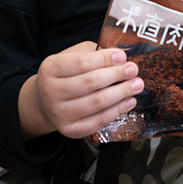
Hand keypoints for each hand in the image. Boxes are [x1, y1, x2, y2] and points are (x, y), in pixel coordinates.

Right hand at [18, 41, 143, 139]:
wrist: (46, 101)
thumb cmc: (66, 74)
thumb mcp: (74, 55)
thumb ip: (95, 53)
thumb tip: (121, 57)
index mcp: (50, 69)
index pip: (81, 63)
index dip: (105, 59)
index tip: (122, 56)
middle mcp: (51, 92)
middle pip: (90, 83)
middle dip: (117, 75)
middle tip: (133, 70)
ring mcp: (59, 113)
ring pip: (97, 103)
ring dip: (121, 93)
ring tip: (136, 85)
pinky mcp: (70, 130)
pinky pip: (98, 121)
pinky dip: (117, 111)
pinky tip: (128, 101)